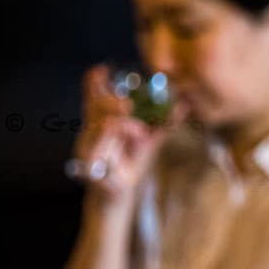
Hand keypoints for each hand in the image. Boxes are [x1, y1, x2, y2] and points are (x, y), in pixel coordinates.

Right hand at [72, 64, 183, 201]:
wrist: (120, 197)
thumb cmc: (130, 166)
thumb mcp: (148, 143)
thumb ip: (160, 125)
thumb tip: (182, 106)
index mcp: (100, 123)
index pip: (92, 98)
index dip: (93, 84)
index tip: (103, 70)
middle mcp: (89, 133)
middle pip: (94, 108)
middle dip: (110, 101)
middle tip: (128, 104)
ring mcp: (86, 150)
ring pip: (99, 127)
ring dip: (122, 125)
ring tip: (140, 132)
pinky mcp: (89, 169)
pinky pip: (98, 151)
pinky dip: (117, 145)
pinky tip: (132, 146)